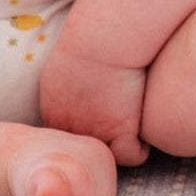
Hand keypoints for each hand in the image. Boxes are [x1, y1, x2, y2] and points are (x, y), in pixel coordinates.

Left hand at [39, 45, 149, 166]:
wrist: (104, 38)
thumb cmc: (88, 40)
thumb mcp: (58, 66)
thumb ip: (60, 89)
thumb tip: (69, 96)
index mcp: (54, 112)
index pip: (66, 138)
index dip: (82, 129)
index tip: (96, 116)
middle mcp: (71, 128)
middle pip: (85, 151)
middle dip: (97, 141)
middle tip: (111, 124)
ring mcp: (95, 133)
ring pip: (108, 157)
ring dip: (118, 146)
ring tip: (128, 130)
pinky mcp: (121, 132)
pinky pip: (132, 155)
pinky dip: (139, 147)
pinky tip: (141, 133)